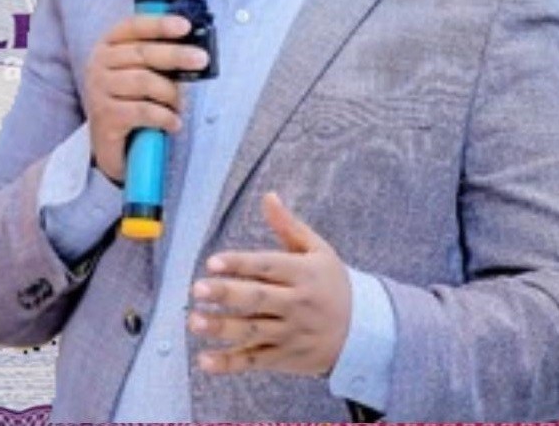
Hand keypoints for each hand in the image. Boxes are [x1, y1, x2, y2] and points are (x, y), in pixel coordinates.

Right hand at [82, 13, 208, 183]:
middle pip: (141, 53)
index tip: (185, 26)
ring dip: (170, 94)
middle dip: (175, 55)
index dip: (159, 25)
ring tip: (180, 106)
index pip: (132, 27)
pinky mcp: (105, 115)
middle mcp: (98, 64)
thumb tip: (193, 50)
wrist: (108, 142)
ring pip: (144, 81)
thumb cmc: (130, 100)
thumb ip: (159, 58)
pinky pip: (143, 110)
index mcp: (108, 46)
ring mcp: (98, 90)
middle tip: (201, 59)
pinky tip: (174, 123)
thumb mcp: (140, 72)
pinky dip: (165, 116)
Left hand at [188, 192, 352, 376]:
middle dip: (227, 294)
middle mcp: (297, 305)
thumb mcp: (318, 252)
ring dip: (221, 328)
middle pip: (258, 299)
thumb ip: (289, 226)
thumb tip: (268, 196)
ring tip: (193, 321)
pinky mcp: (285, 358)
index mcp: (303, 274)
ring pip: (252, 332)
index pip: (268, 266)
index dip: (240, 263)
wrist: (365, 333)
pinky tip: (204, 360)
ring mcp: (290, 334)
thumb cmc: (332, 284)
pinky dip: (229, 363)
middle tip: (197, 289)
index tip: (212, 262)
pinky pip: (254, 361)